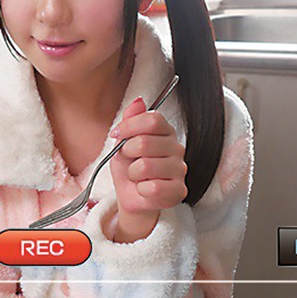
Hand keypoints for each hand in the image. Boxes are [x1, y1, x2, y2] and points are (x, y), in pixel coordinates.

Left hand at [108, 97, 187, 241]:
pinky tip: (144, 189)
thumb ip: (131, 121)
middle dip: (126, 153)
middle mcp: (177, 148)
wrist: (131, 196)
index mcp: (165, 132)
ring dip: (132, 174)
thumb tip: (139, 101)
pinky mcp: (179, 191)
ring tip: (136, 176)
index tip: (116, 135)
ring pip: (145, 166)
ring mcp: (180, 170)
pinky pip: (153, 187)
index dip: (129, 127)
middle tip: (128, 161)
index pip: (152, 119)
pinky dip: (140, 190)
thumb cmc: (129, 167)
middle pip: (145, 142)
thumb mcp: (123, 141)